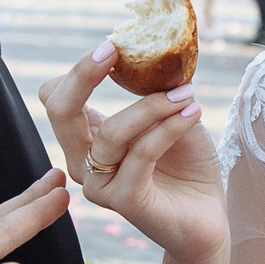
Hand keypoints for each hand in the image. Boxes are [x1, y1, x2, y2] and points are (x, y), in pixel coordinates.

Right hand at [39, 44, 226, 263]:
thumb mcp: (168, 115)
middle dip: (83, 74)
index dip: (78, 70)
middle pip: (60, 110)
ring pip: (111, 132)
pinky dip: (168, 127)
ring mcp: (100, 185)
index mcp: (87, 139)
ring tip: (187, 94)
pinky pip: (142, 153)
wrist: (207, 217)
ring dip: (152, 106)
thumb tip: (153, 49)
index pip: (56, 97)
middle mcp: (84, 162)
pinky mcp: (125, 201)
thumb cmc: (187, 165)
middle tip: (114, 48)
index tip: (115, 46)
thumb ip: (153, 89)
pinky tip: (192, 112)